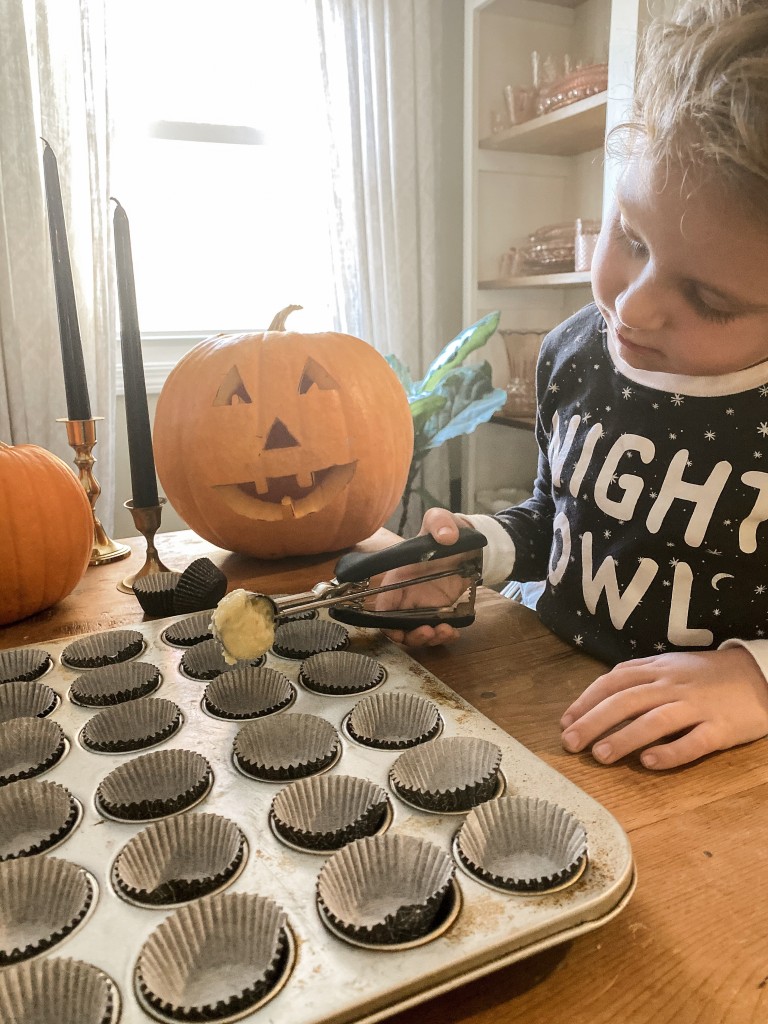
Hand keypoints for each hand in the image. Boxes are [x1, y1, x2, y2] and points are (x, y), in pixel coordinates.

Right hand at [374, 507, 474, 646]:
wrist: (470, 544)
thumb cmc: (448, 531)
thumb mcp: (442, 521)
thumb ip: (440, 522)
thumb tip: (445, 536)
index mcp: (400, 576)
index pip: (383, 604)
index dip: (386, 621)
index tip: (399, 630)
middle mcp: (408, 594)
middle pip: (397, 626)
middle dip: (409, 636)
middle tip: (428, 632)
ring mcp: (425, 605)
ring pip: (416, 632)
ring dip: (427, 639)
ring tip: (445, 632)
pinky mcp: (441, 611)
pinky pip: (436, 631)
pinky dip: (443, 637)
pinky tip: (454, 632)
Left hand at [560, 647, 767, 769]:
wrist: (760, 675)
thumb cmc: (707, 675)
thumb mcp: (670, 665)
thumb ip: (637, 677)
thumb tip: (597, 696)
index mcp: (657, 669)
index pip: (613, 681)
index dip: (586, 700)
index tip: (565, 722)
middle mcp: (673, 685)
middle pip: (626, 700)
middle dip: (594, 721)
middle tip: (570, 743)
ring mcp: (697, 707)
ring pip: (656, 720)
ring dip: (625, 737)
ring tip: (600, 755)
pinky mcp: (721, 728)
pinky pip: (694, 741)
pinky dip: (670, 752)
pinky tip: (649, 763)